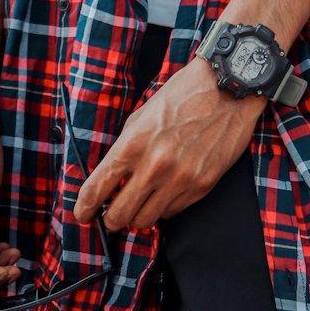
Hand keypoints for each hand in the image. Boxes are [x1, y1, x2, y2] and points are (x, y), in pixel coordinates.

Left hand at [72, 56, 265, 229]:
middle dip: (110, 219)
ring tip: (140, 203)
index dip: (84, 207)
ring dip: (138, 216)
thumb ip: (126, 146)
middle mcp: (154, 166)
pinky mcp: (201, 187)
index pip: (98, 188)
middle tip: (111, 215)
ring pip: (145, 221)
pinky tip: (165, 191)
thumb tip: (112, 176)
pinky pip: (172, 212)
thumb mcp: (143, 113)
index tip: (81, 213)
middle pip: (119, 216)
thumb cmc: (183, 95)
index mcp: (134, 143)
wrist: (227, 89)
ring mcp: (179, 180)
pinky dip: (164, 207)